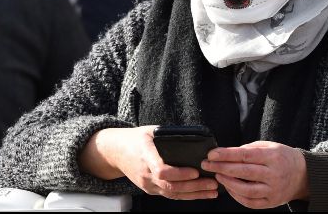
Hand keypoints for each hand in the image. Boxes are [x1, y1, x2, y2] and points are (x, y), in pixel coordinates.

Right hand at [79, 126, 218, 200]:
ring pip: (172, 194)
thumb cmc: (134, 139)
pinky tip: (200, 193)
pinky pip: (169, 195)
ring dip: (194, 194)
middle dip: (194, 186)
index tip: (195, 171)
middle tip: (212, 183)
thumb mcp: (149, 131)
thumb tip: (192, 136)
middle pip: (171, 186)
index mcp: (145, 155)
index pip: (161, 170)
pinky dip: (186, 195)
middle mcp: (145, 173)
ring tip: (212, 191)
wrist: (115, 152)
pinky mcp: (149, 189)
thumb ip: (167, 134)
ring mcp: (147, 184)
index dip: (179, 174)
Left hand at [201, 141, 307, 208]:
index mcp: (273, 157)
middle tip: (206, 164)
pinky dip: (236, 196)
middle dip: (221, 168)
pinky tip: (228, 187)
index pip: (245, 155)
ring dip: (227, 183)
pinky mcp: (272, 202)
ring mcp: (273, 190)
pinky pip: (250, 202)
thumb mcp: (269, 146)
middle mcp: (274, 174)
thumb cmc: (281, 157)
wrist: (303, 175)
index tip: (211, 154)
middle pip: (243, 172)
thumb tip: (226, 153)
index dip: (226, 155)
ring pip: (245, 190)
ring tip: (217, 175)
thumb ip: (248, 149)